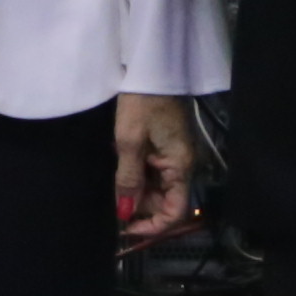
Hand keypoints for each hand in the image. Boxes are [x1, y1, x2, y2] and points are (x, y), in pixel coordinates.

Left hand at [113, 93, 196, 249]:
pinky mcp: (166, 147)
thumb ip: (128, 179)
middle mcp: (183, 166)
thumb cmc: (142, 102)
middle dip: (140, 207)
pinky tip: (121, 169)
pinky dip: (137, 176)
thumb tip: (125, 212)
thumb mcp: (129, 142)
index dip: (152, 226)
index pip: (175, 212)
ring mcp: (175, 156)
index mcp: (180, 166)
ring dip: (136, 191)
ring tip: (115, 180)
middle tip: (113, 199)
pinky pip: (154, 173)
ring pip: (157, 188)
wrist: (152, 68)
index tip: (126, 227)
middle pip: (165, 202)